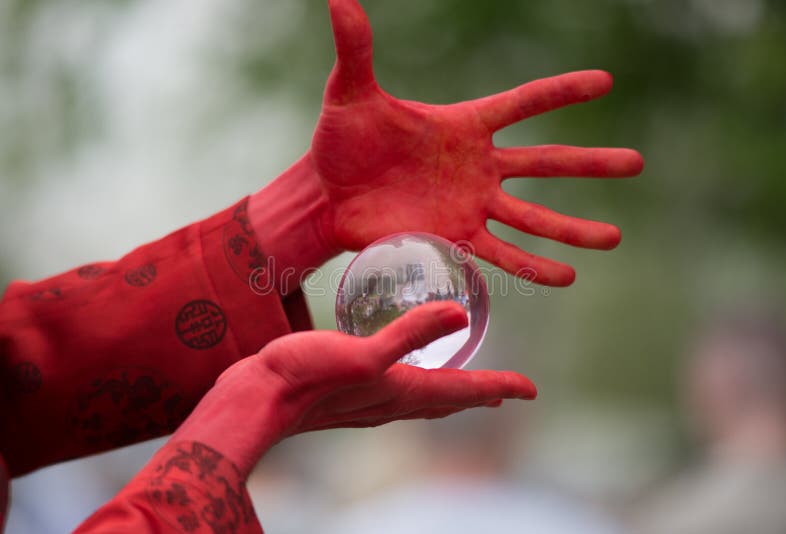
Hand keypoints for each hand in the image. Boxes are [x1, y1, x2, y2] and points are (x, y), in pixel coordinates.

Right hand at [171, 302, 536, 473]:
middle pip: (447, 399)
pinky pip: (394, 386)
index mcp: (402, 393)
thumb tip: (460, 316)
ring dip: (448, 389)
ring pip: (422, 396)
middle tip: (503, 390)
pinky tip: (398, 366)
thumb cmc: (306, 378)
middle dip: (478, 393)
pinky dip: (413, 377)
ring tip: (461, 381)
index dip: (499, 388)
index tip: (530, 389)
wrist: (254, 400)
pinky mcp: (346, 388)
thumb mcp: (362, 354)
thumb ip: (409, 336)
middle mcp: (390, 401)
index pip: (463, 392)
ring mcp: (367, 399)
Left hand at [311, 0, 642, 285]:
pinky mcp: (454, 238)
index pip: (522, 103)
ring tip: (613, 237)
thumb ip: (357, 49)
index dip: (561, 92)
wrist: (328, 194)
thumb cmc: (341, 139)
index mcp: (464, 125)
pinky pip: (501, 255)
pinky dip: (533, 266)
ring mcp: (470, 205)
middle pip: (545, 163)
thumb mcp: (351, 93)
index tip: (604, 82)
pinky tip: (567, 276)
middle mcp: (477, 166)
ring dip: (572, 228)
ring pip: (532, 218)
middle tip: (636, 163)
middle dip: (590, 164)